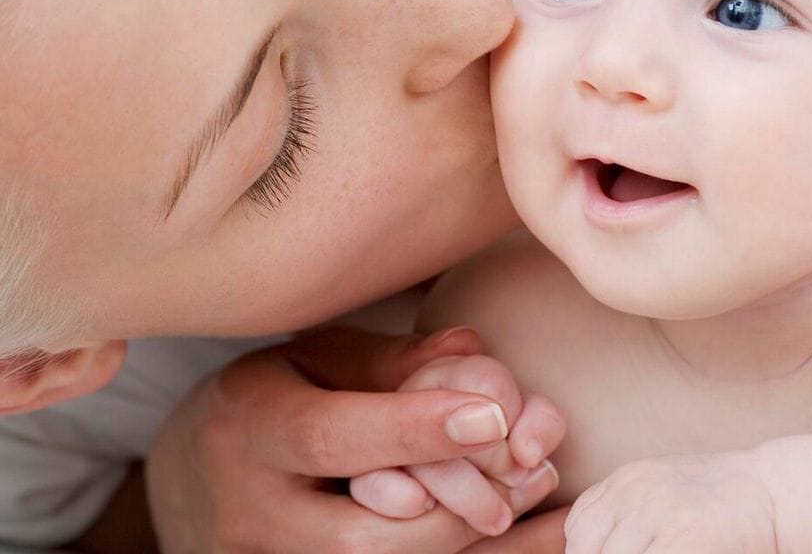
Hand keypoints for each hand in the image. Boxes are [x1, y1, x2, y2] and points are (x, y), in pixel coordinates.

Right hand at [146, 325, 555, 552]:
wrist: (195, 479)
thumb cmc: (271, 396)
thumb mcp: (313, 356)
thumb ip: (390, 359)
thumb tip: (473, 349)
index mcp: (250, 426)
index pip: (331, 439)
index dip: (412, 430)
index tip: (491, 417)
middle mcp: (252, 514)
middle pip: (360, 535)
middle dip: (455, 508)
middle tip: (532, 469)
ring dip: (465, 542)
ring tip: (544, 503)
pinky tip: (523, 536)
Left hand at [563, 452, 776, 553]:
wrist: (772, 491)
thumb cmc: (717, 500)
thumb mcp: (663, 490)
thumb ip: (627, 513)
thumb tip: (586, 547)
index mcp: (628, 479)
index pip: (579, 526)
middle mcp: (636, 492)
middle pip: (586, 547)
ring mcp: (660, 513)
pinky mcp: (685, 539)